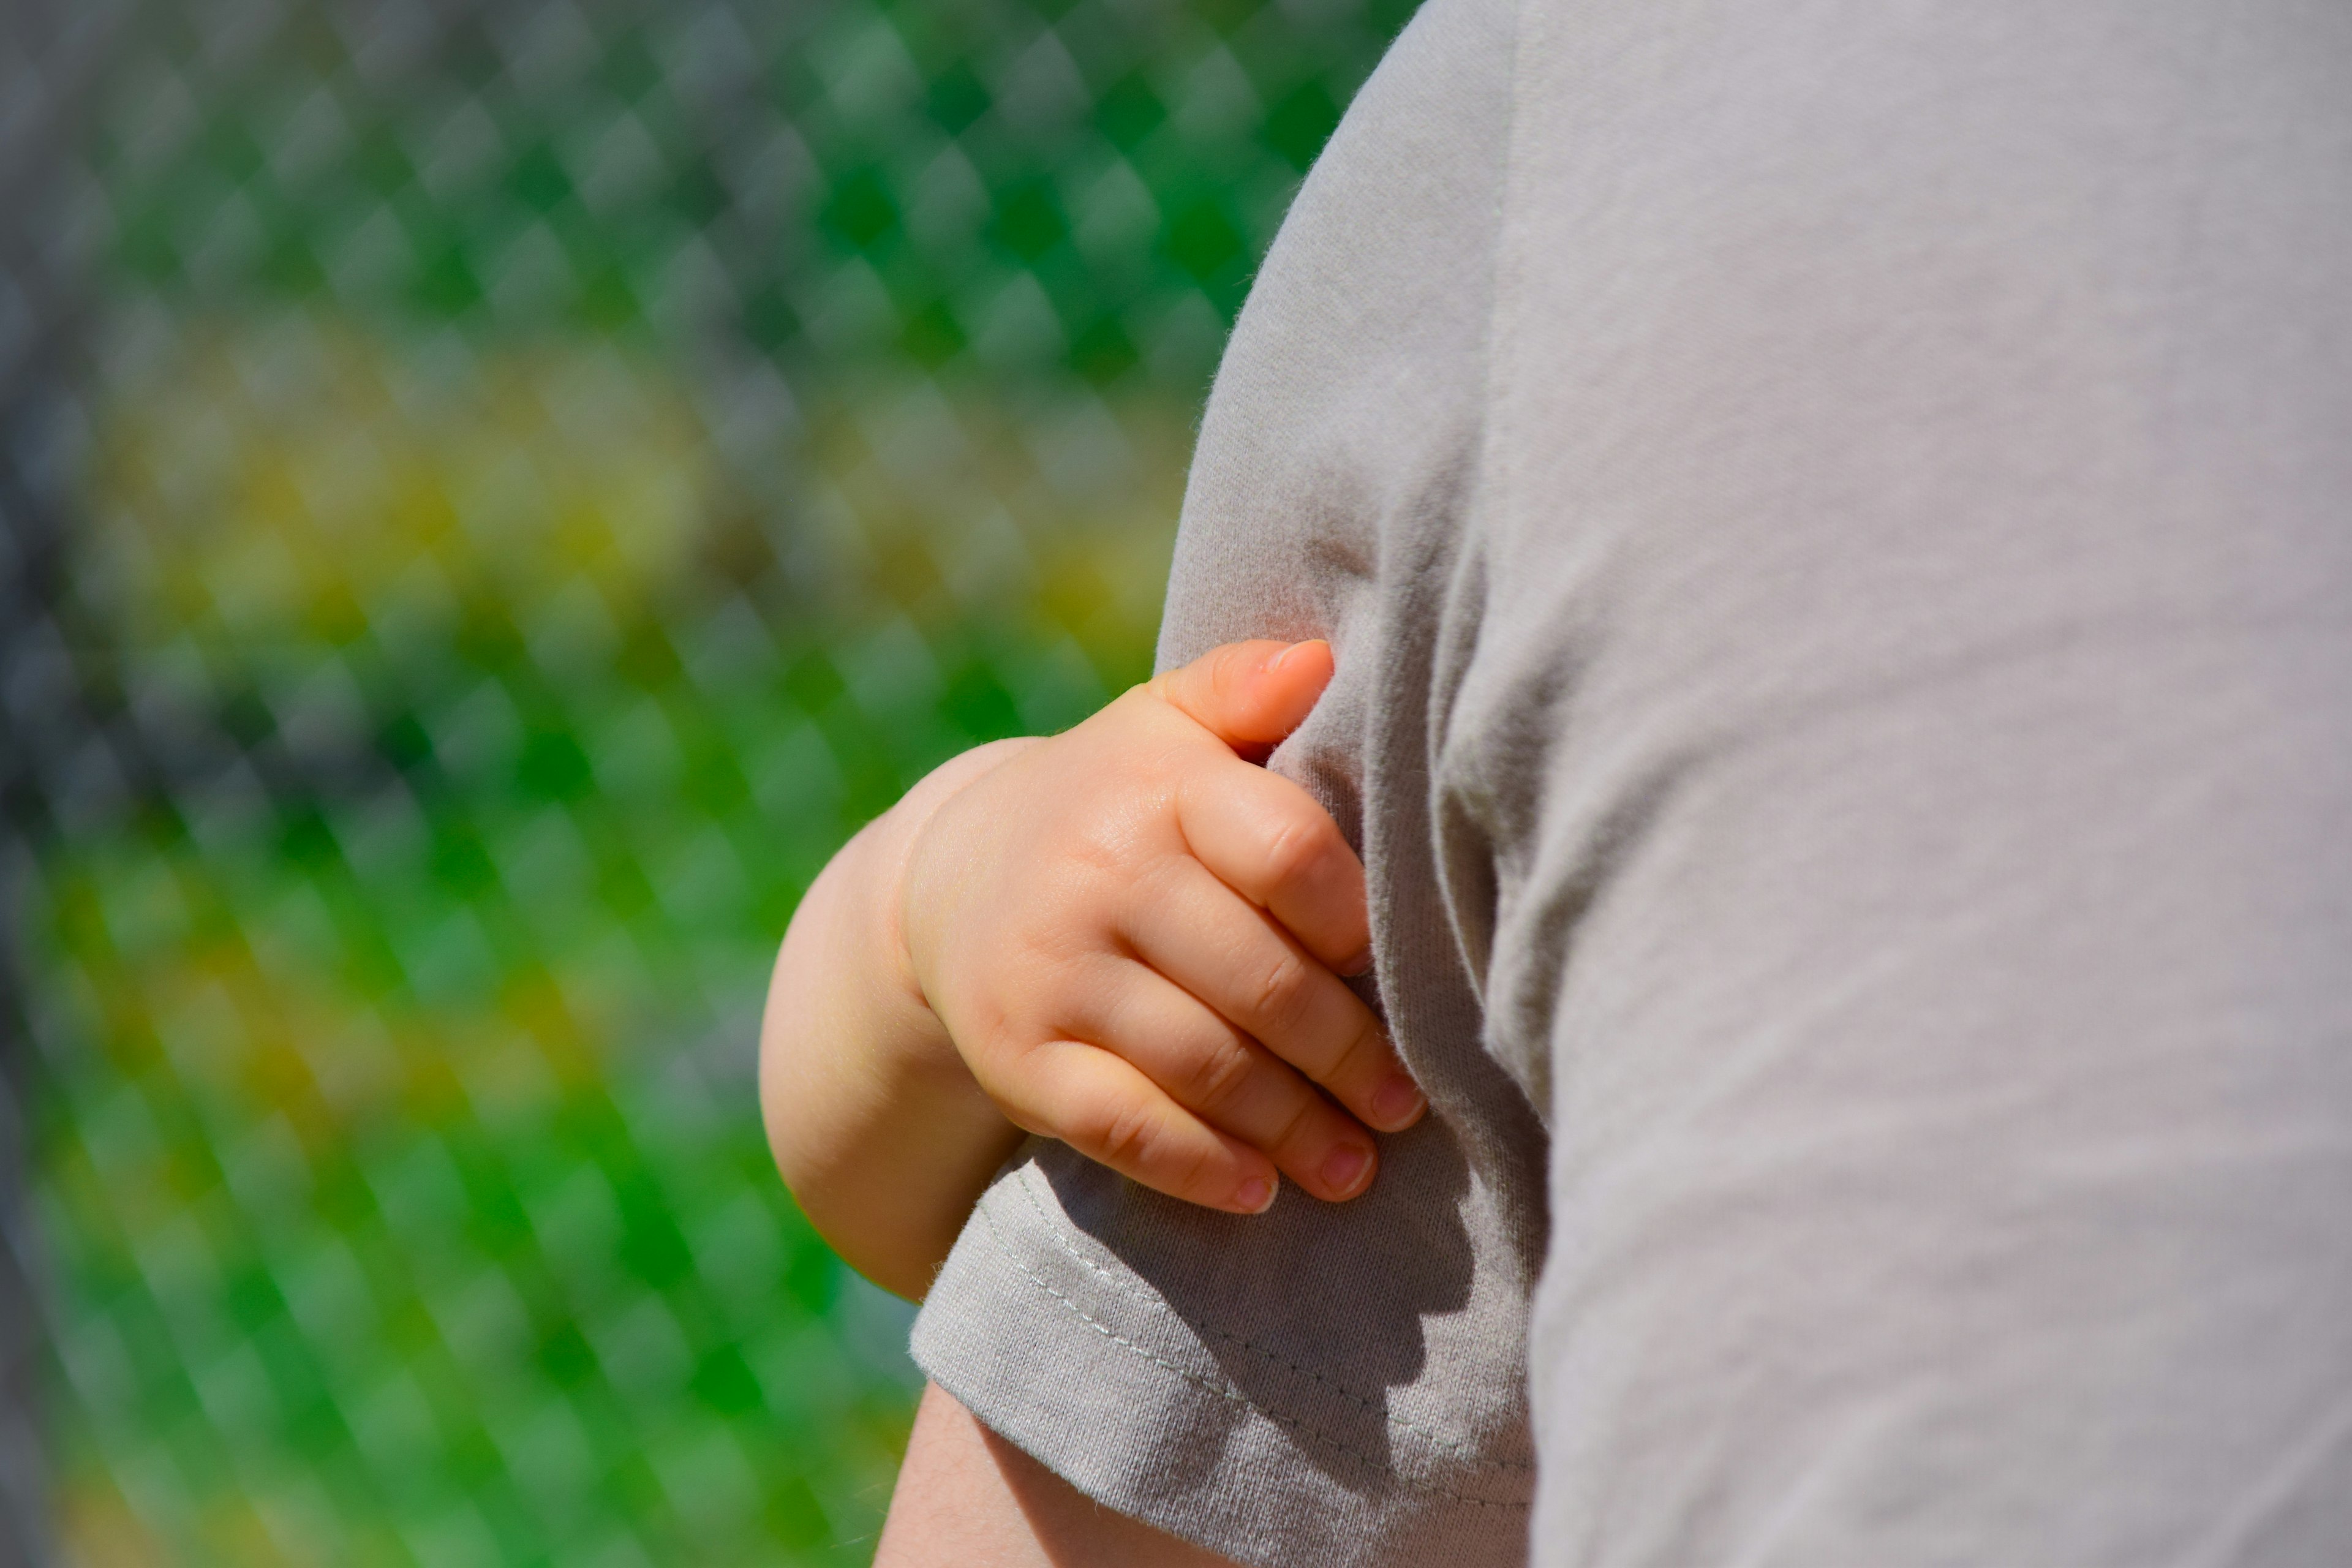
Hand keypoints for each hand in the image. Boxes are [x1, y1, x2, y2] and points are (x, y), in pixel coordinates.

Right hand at [899, 640, 1426, 1213]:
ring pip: (1202, 1066)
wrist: (952, 880)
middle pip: (1258, 981)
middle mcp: (1099, 876)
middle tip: (1405, 1099)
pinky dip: (1200, 1167)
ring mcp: (1051, 973)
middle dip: (1348, 1053)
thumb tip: (1323, 658)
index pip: (1285, 852)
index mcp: (1154, 788)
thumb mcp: (1161, 727)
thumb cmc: (1110, 801)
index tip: (1398, 966)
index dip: (1354, 921)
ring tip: (1358, 1163)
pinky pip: (1124, 1127)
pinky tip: (1260, 1188)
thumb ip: (1240, 687)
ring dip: (1294, 1126)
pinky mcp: (1017, 1058)